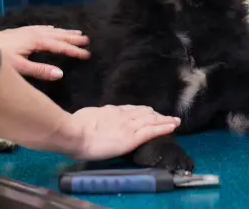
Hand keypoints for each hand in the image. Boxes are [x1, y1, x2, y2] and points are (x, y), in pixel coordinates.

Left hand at [0, 26, 89, 80]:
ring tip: (76, 33)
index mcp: (35, 41)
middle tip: (87, 40)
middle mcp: (32, 33)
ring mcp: (25, 31)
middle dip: (72, 38)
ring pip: (50, 30)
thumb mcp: (18, 68)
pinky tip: (51, 29)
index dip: (73, 50)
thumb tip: (61, 73)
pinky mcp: (19, 32)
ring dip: (63, 32)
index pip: (58, 46)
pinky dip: (50, 29)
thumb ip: (40, 70)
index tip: (87, 54)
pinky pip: (41, 28)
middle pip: (56, 35)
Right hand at [59, 105, 181, 160]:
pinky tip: (173, 126)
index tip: (150, 112)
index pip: (132, 110)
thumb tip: (97, 120)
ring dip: (164, 120)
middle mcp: (123, 116)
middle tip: (167, 116)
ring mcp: (129, 126)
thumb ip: (96, 118)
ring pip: (152, 120)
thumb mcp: (87, 117)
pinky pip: (152, 131)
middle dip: (157, 115)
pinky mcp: (133, 137)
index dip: (143, 111)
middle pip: (145, 113)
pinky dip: (164, 127)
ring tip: (174, 121)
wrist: (74, 132)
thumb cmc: (74, 128)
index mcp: (111, 111)